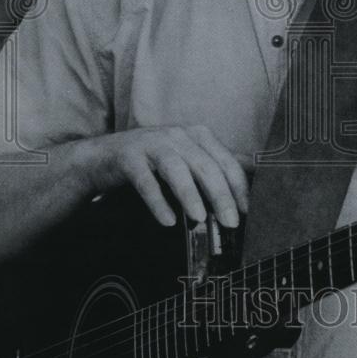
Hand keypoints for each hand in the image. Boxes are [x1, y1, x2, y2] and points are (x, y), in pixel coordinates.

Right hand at [82, 125, 249, 227]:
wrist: (104, 156)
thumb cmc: (153, 161)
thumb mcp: (188, 158)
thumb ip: (216, 167)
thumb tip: (252, 179)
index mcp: (197, 135)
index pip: (226, 161)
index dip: (239, 187)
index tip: (248, 212)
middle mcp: (178, 135)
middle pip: (206, 166)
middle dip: (221, 195)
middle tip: (230, 222)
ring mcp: (152, 143)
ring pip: (177, 169)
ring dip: (190, 195)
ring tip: (199, 218)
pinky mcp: (128, 157)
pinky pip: (145, 181)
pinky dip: (157, 201)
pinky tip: (167, 220)